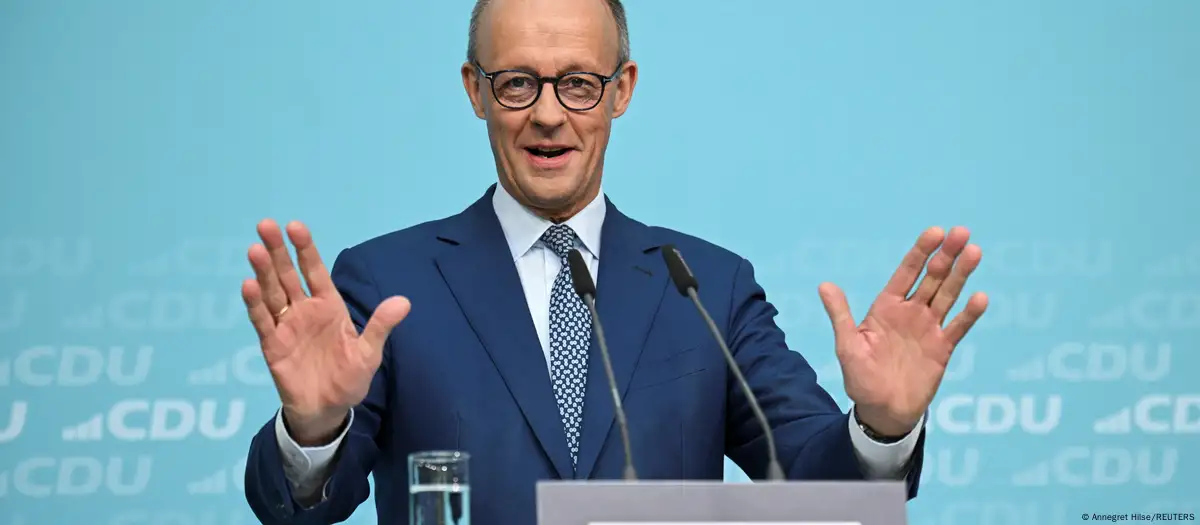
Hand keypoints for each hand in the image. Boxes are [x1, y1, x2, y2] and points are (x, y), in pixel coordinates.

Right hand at [241, 220, 410, 444]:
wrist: (328, 410)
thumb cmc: (349, 378)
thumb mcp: (369, 353)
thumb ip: (380, 326)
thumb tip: (404, 301)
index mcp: (329, 306)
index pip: (315, 271)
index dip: (306, 249)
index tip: (295, 226)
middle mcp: (304, 310)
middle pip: (288, 275)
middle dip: (278, 251)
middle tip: (265, 226)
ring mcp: (286, 326)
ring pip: (272, 293)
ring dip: (263, 272)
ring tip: (254, 250)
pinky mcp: (272, 345)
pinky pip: (263, 321)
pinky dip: (255, 304)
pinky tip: (248, 285)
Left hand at [818, 226, 987, 436]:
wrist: (881, 410)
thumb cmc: (861, 377)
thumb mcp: (847, 345)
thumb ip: (841, 315)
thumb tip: (824, 285)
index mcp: (886, 307)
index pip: (906, 273)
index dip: (920, 252)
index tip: (935, 232)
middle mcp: (910, 312)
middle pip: (932, 278)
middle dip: (946, 255)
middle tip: (962, 233)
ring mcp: (929, 328)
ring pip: (948, 295)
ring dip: (961, 274)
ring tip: (974, 252)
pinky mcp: (943, 347)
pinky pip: (958, 326)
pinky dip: (969, 313)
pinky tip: (980, 296)